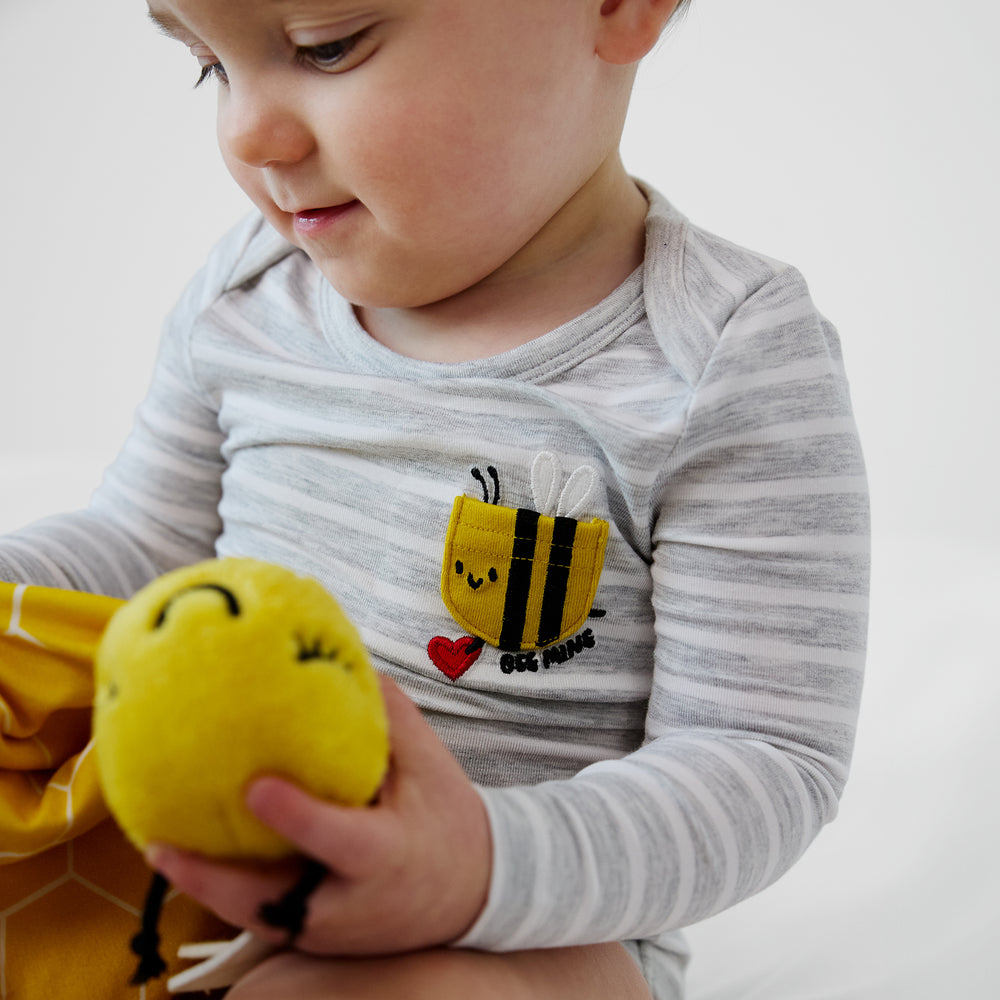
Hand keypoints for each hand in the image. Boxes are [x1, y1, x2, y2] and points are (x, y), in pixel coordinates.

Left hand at [145, 677, 491, 955]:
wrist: (471, 891)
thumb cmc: (447, 819)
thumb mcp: (431, 765)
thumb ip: (390, 717)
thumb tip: (344, 657)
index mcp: (387, 855)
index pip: (338, 840)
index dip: (296, 818)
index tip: (256, 788)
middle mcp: (351, 901)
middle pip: (275, 902)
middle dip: (216, 879)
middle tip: (164, 844)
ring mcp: (329, 928)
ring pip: (257, 917)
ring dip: (205, 886)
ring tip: (159, 847)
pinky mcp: (315, 937)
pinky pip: (262, 917)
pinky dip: (223, 890)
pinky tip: (188, 857)